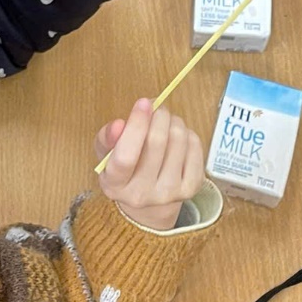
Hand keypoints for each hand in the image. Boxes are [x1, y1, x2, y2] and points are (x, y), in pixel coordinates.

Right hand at [95, 97, 204, 231]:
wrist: (149, 199)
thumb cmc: (125, 169)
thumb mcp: (107, 154)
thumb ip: (107, 138)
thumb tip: (118, 125)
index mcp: (115, 186)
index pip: (125, 157)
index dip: (136, 126)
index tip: (143, 102)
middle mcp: (141, 194)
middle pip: (156, 143)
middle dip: (159, 115)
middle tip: (156, 107)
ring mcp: (169, 193)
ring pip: (178, 140)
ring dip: (173, 121)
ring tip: (166, 122)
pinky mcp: (191, 188)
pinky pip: (194, 146)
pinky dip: (187, 133)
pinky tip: (177, 138)